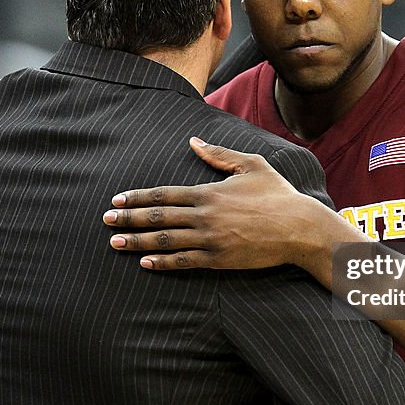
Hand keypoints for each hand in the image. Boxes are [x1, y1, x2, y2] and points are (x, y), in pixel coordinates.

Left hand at [103, 137, 326, 270]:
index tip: (117, 200)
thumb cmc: (278, 194)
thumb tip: (193, 141)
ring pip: (165, 241)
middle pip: (157, 217)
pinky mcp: (219, 259)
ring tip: (115, 243)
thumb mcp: (251, 165)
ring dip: (136, 242)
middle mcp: (204, 216)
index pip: (163, 194)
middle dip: (128, 219)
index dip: (137, 197)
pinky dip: (162, 263)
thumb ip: (218, 154)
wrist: (300, 228)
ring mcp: (210, 239)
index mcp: (208, 192)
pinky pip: (184, 262)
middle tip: (105, 220)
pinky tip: (145, 263)